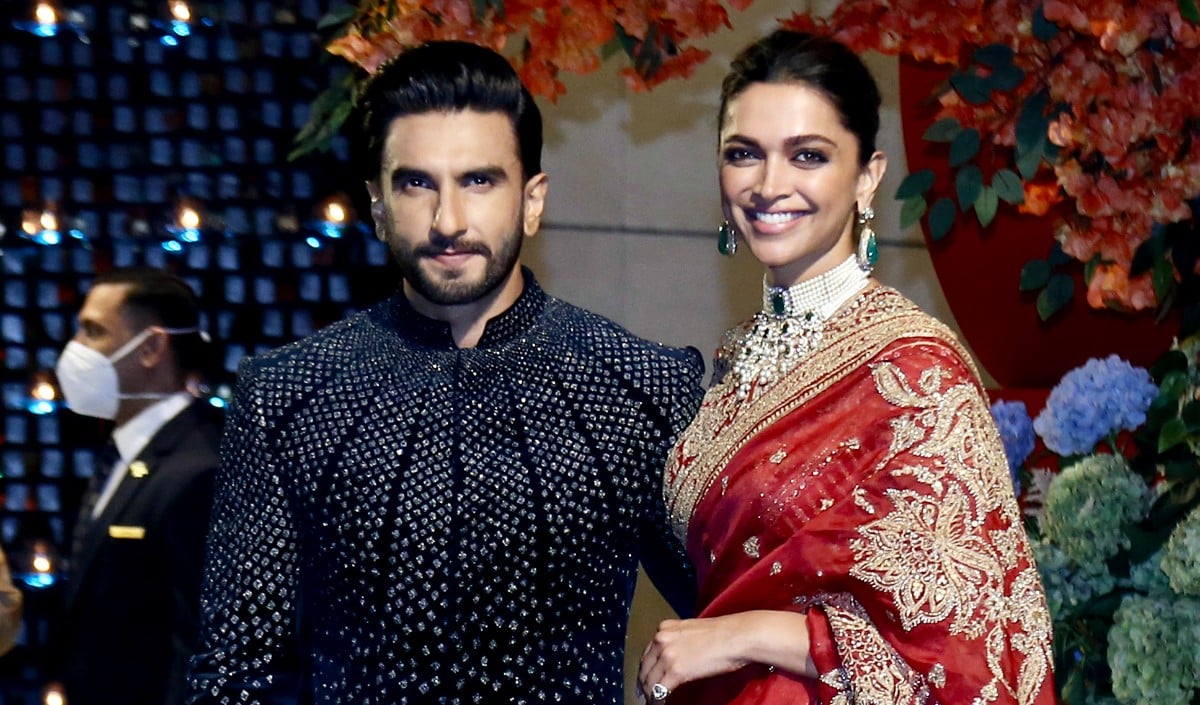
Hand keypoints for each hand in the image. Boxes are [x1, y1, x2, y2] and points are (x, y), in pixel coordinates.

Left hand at [636, 615, 751, 700]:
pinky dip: (657, 700)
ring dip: (649, 693)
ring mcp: (667, 655)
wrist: (737, 636)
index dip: (646, 668)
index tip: (645, 678)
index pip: (648, 652)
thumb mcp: (692, 630)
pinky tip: (659, 704)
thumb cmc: (723, 633)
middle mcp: (661, 639)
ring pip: (649, 681)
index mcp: (665, 628)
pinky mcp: (676, 671)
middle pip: (645, 667)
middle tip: (645, 693)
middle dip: (644, 682)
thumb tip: (676, 657)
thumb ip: (678, 640)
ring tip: (652, 700)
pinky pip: (659, 690)